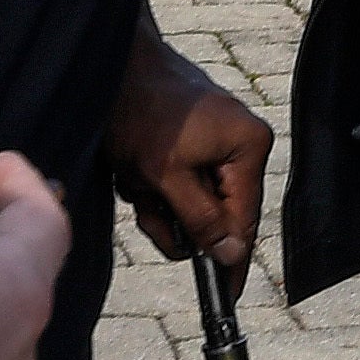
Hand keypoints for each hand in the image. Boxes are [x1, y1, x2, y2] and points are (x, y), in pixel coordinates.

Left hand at [108, 31, 272, 276]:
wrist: (110, 64)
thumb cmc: (139, 110)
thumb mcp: (166, 175)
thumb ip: (201, 219)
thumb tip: (230, 254)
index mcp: (249, 146)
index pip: (245, 220)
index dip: (231, 260)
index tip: (225, 295)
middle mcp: (242, 143)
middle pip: (215, 213)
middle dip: (174, 216)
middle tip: (146, 201)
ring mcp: (218, 140)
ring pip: (190, 201)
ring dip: (158, 201)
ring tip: (134, 177)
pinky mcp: (194, 139)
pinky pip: (179, 182)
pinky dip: (153, 184)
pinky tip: (134, 168)